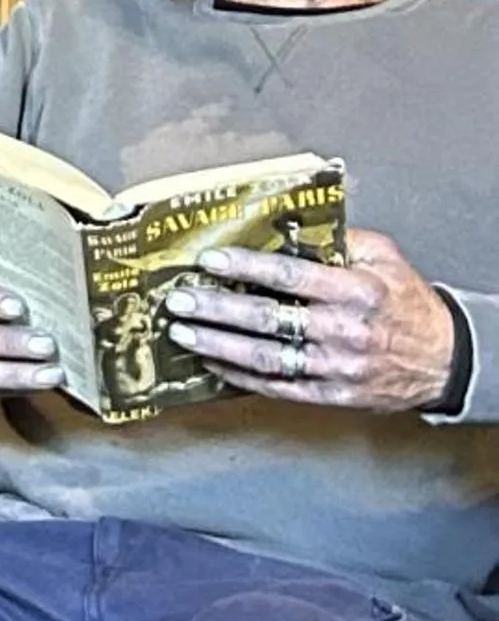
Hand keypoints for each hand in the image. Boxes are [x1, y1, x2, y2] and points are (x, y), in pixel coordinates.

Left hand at [163, 228, 457, 412]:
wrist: (440, 360)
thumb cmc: (407, 305)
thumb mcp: (384, 258)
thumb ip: (340, 240)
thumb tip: (291, 227)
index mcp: (355, 291)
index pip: (290, 276)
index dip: (247, 268)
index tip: (212, 261)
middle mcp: (341, 330)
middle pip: (267, 319)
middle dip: (217, 308)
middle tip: (180, 301)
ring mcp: (334, 367)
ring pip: (265, 357)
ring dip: (218, 345)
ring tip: (184, 334)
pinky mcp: (329, 393)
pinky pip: (277, 386)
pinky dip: (240, 376)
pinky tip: (214, 362)